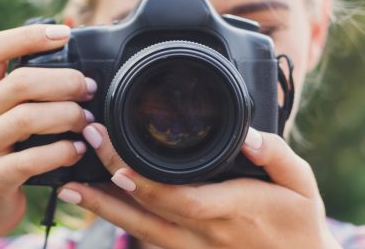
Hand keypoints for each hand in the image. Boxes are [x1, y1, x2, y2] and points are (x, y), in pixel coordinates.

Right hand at [0, 25, 95, 247]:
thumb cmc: (6, 147)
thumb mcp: (11, 113)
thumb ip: (36, 93)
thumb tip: (83, 74)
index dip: (27, 35)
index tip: (64, 33)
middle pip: (20, 82)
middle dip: (64, 82)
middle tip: (89, 89)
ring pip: (26, 118)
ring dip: (67, 116)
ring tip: (88, 121)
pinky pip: (29, 160)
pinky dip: (61, 152)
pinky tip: (78, 150)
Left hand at [59, 124, 340, 248]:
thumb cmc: (297, 223)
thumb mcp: (300, 183)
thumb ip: (275, 154)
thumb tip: (247, 135)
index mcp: (232, 208)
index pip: (179, 197)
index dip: (142, 181)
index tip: (113, 155)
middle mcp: (204, 233)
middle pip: (146, 213)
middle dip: (107, 185)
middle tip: (82, 151)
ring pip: (139, 230)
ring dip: (104, 208)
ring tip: (71, 186)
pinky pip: (147, 240)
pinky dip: (121, 220)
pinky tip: (100, 203)